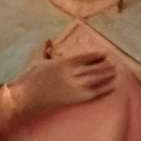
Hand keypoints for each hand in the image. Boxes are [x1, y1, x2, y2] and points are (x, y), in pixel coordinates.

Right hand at [2, 38, 116, 123]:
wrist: (24, 98)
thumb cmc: (29, 79)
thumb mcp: (36, 61)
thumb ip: (45, 51)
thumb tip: (47, 40)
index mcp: (63, 63)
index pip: (86, 57)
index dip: (97, 55)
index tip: (105, 54)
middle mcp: (71, 74)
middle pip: (94, 68)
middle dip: (106, 66)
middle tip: (114, 64)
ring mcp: (74, 87)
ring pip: (97, 80)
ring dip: (108, 76)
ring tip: (116, 73)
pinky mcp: (74, 99)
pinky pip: (94, 93)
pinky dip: (105, 89)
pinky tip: (113, 87)